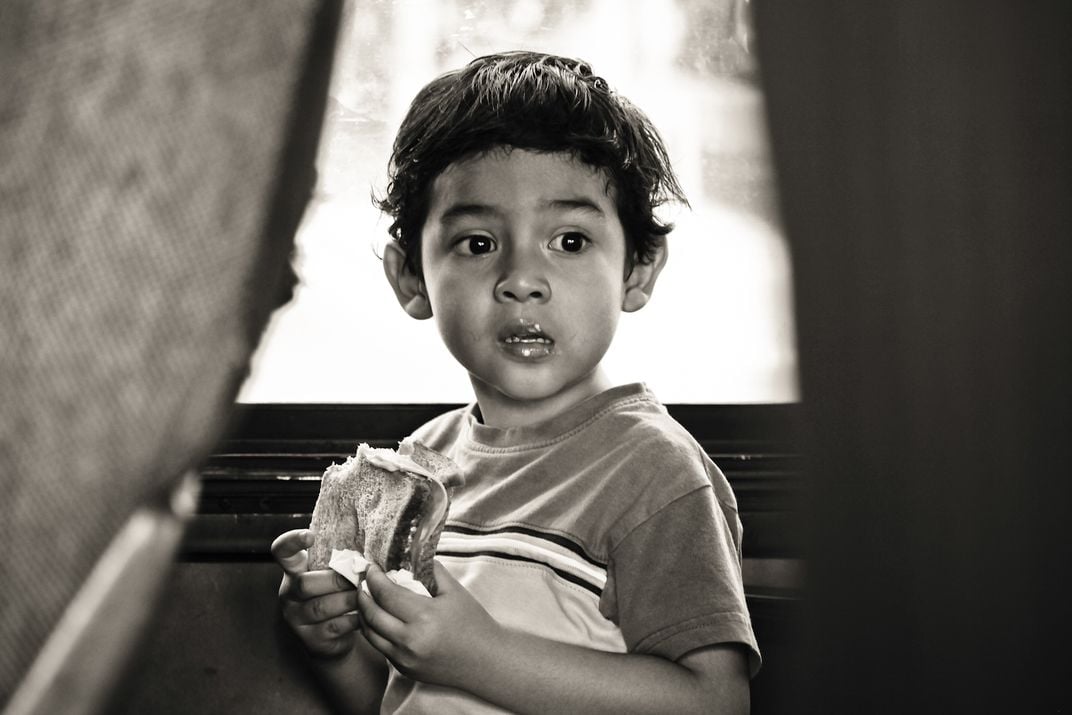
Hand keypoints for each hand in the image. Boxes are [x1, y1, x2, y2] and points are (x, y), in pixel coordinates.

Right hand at [271, 529, 360, 658]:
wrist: (333, 638)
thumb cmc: (336, 594)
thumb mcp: (332, 574)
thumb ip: (339, 561)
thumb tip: (364, 551)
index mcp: (294, 571)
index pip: (282, 551)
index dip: (292, 541)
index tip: (310, 536)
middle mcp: (289, 594)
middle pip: (304, 583)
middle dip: (336, 580)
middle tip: (359, 578)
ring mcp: (296, 619)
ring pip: (321, 607)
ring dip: (348, 600)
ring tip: (366, 595)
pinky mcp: (310, 639)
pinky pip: (333, 627)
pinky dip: (353, 619)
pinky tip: (365, 614)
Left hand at [357, 561, 499, 687]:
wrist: (486, 661)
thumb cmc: (474, 623)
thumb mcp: (455, 591)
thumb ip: (431, 571)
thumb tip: (410, 557)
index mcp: (424, 616)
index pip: (386, 594)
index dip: (374, 578)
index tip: (371, 567)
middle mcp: (410, 640)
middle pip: (371, 614)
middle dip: (362, 594)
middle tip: (364, 580)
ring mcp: (405, 658)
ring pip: (369, 633)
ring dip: (363, 613)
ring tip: (366, 598)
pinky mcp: (404, 669)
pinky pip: (380, 647)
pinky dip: (375, 630)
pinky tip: (379, 618)